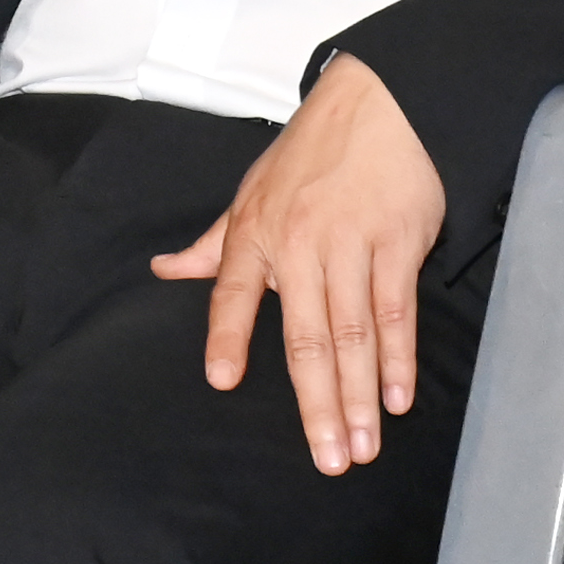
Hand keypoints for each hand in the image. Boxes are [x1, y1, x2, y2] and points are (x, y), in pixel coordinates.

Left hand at [153, 54, 447, 476]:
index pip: (232, 292)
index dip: (228, 337)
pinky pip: (396, 311)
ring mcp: (350, 244)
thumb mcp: (251, 190)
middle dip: (316, 403)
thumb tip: (165, 270)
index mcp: (255, 232)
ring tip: (361, 447)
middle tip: (326, 459)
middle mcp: (298, 242)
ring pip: (353, 334)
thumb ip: (214, 244)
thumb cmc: (309, 153)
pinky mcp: (398, 243)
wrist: (379, 104)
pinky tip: (396, 398)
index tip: (222, 380)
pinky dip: (397, 359)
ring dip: (359, 397)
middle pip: (306, 336)